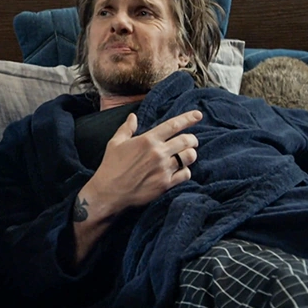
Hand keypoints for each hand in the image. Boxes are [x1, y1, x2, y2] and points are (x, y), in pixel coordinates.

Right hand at [84, 110, 201, 214]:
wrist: (109, 192)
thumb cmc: (111, 166)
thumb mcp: (115, 143)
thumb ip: (126, 128)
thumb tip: (133, 116)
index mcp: (147, 140)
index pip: (173, 125)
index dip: (188, 118)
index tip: (198, 115)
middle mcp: (158, 153)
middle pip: (186, 141)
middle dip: (192, 139)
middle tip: (191, 141)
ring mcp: (164, 169)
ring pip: (189, 157)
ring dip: (190, 154)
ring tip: (187, 154)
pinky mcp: (166, 184)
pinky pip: (185, 174)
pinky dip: (186, 171)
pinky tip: (180, 170)